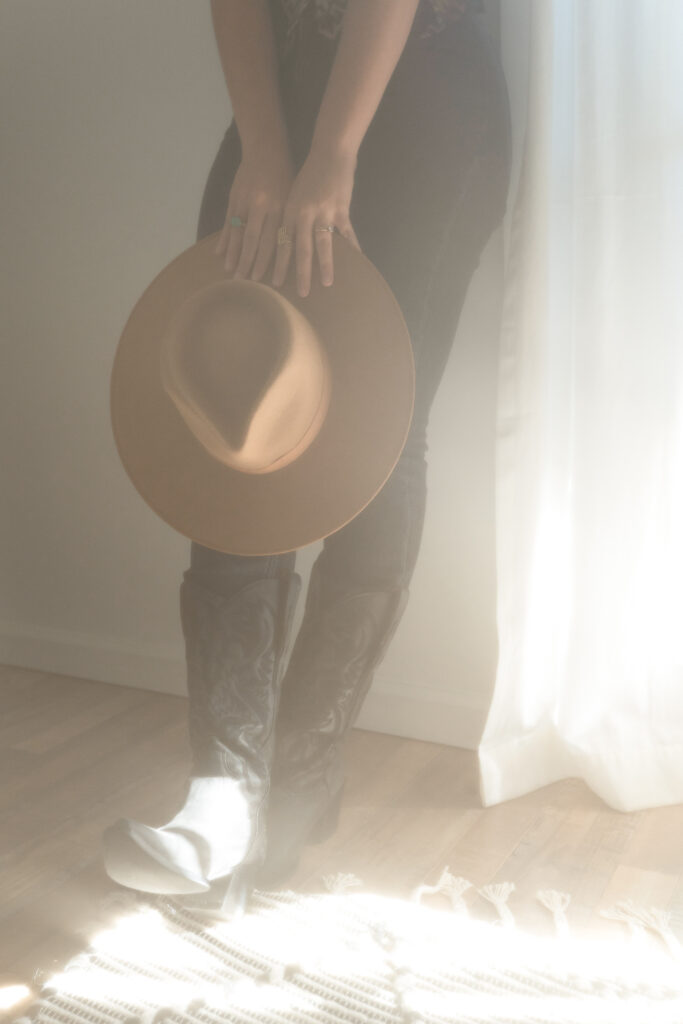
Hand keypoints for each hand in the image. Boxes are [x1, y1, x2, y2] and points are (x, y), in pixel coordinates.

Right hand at [214, 147, 295, 281]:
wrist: (266, 147)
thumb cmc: (286, 175)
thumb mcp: (293, 197)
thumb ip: (291, 221)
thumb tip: (296, 249)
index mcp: (279, 208)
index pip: (273, 240)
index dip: (267, 261)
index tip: (265, 280)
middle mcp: (261, 206)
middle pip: (253, 241)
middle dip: (248, 263)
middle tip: (244, 282)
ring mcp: (245, 202)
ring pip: (238, 233)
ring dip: (233, 254)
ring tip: (229, 272)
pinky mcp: (233, 197)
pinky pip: (228, 222)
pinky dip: (224, 238)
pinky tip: (219, 253)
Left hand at [271, 146, 361, 296]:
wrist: (329, 152)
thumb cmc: (309, 175)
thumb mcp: (293, 195)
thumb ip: (291, 218)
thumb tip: (286, 244)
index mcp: (289, 211)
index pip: (281, 243)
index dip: (278, 264)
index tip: (273, 283)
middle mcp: (304, 213)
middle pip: (301, 249)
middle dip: (301, 273)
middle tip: (301, 294)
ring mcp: (324, 212)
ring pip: (323, 244)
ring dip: (325, 266)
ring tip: (327, 283)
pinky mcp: (341, 209)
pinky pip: (347, 233)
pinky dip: (352, 248)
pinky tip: (356, 262)